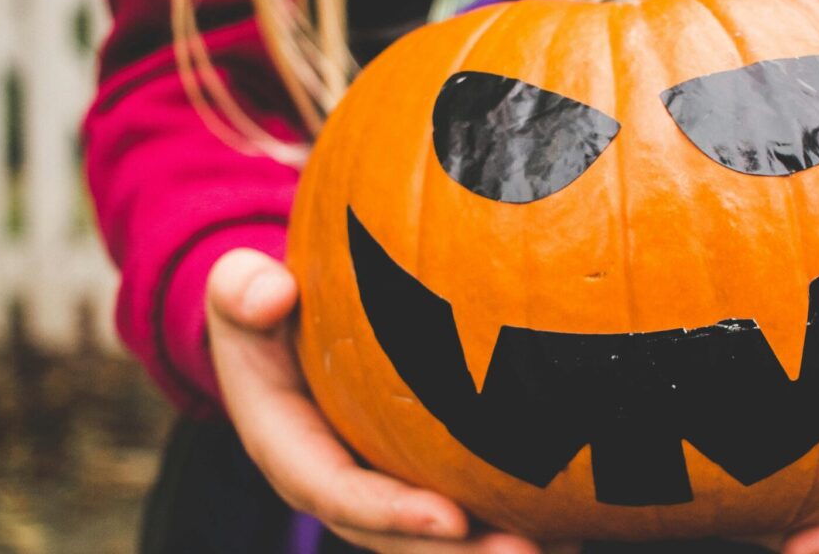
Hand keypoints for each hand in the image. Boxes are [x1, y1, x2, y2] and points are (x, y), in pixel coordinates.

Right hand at [207, 248, 542, 552]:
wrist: (284, 326)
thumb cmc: (264, 308)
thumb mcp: (237, 293)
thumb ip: (240, 292)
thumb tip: (270, 291)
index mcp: (292, 454)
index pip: (340, 494)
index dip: (392, 514)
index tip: (450, 519)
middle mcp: (341, 485)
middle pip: (401, 536)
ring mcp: (384, 484)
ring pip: (445, 534)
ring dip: (500, 546)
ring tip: (570, 545)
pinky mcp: (418, 474)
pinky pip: (470, 501)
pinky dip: (521, 510)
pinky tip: (582, 510)